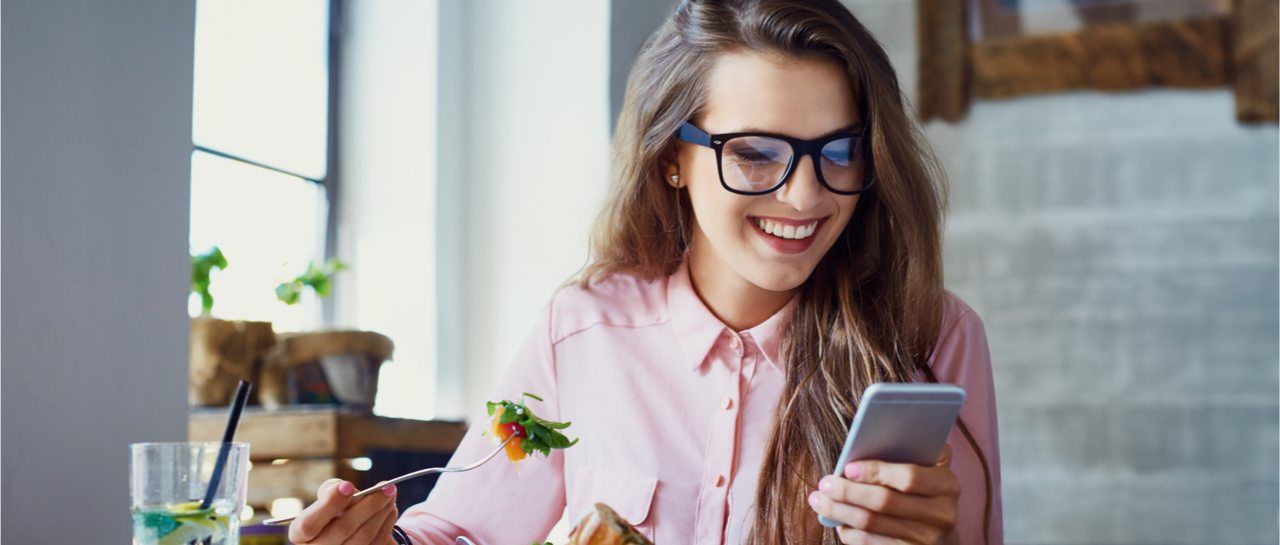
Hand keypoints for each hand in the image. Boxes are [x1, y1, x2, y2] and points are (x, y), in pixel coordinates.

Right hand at [289, 479, 399, 544]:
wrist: (346, 533)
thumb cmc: (332, 511)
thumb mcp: (326, 498)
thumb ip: (331, 490)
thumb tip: (345, 488)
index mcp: (300, 535)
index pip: (309, 524)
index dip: (329, 504)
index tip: (348, 485)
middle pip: (342, 529)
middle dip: (368, 505)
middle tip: (386, 487)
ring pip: (364, 537)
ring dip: (382, 512)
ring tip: (390, 494)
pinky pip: (377, 543)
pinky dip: (387, 523)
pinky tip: (390, 508)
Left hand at [807, 444, 959, 544]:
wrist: (942, 533)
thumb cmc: (926, 487)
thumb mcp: (930, 466)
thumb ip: (913, 448)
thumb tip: (869, 434)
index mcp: (947, 485)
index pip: (909, 478)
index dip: (876, 472)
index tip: (848, 467)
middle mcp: (941, 515)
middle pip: (885, 503)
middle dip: (848, 491)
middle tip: (825, 483)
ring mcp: (925, 539)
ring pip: (872, 524)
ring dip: (840, 511)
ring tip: (819, 500)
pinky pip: (870, 544)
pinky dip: (848, 531)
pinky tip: (835, 519)